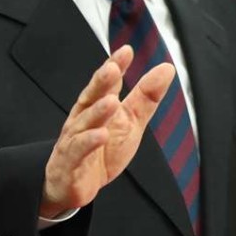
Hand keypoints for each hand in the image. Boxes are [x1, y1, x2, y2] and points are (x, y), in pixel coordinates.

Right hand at [39, 45, 175, 217]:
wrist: (73, 185)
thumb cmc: (101, 150)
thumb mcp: (130, 122)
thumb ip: (145, 97)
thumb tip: (165, 69)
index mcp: (96, 106)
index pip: (106, 83)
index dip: (114, 67)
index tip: (126, 51)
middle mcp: (82, 119)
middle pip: (91, 97)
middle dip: (101, 83)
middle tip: (112, 68)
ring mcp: (74, 139)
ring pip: (85, 123)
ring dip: (97, 112)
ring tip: (111, 101)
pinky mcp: (70, 162)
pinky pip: (79, 150)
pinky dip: (88, 142)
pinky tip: (100, 135)